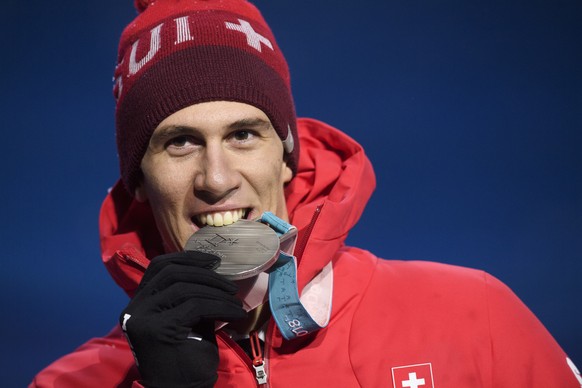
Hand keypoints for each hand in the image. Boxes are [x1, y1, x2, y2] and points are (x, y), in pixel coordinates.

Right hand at [120, 251, 246, 387]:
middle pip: (171, 272)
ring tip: (235, 302)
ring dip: (216, 292)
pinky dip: (220, 306)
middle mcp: (134, 308)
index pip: (159, 266)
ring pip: (184, 288)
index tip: (213, 260)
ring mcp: (143, 318)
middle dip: (205, 274)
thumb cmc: (187, 356)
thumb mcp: (187, 317)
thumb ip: (190, 294)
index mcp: (138, 302)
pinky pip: (196, 306)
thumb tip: (212, 270)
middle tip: (229, 285)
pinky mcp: (159, 329)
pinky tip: (235, 314)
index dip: (187, 257)